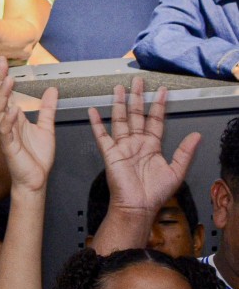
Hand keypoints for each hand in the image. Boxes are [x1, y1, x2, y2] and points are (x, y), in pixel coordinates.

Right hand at [0, 57, 56, 190]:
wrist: (36, 180)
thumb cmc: (37, 157)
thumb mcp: (46, 128)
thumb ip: (47, 109)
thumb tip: (52, 90)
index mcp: (15, 118)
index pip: (6, 93)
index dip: (4, 77)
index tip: (5, 61)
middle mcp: (7, 123)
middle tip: (1, 63)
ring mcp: (6, 134)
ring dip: (3, 95)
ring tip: (8, 80)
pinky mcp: (9, 147)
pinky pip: (6, 131)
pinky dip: (9, 120)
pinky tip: (14, 109)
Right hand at [88, 78, 199, 222]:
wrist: (137, 206)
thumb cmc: (154, 194)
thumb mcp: (176, 171)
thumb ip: (185, 152)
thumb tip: (196, 135)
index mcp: (152, 146)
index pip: (155, 120)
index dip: (159, 105)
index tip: (161, 91)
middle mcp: (136, 143)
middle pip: (137, 114)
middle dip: (137, 97)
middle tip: (138, 82)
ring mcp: (122, 146)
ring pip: (120, 119)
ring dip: (119, 103)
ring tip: (119, 88)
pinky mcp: (109, 153)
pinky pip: (101, 135)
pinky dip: (96, 123)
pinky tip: (93, 111)